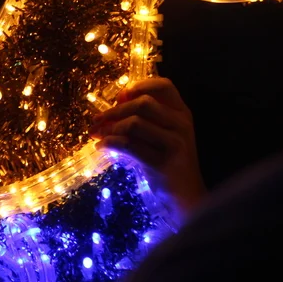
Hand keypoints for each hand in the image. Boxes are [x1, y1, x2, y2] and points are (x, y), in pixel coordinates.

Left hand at [90, 77, 206, 217]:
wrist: (185, 196)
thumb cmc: (166, 161)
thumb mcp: (160, 134)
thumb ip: (144, 117)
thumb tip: (117, 100)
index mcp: (181, 113)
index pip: (165, 86)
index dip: (140, 85)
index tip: (121, 95)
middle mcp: (181, 124)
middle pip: (143, 103)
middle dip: (115, 110)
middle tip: (97, 120)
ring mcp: (175, 143)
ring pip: (134, 123)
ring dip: (110, 128)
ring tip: (98, 135)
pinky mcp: (163, 162)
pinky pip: (129, 145)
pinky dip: (110, 144)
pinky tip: (102, 147)